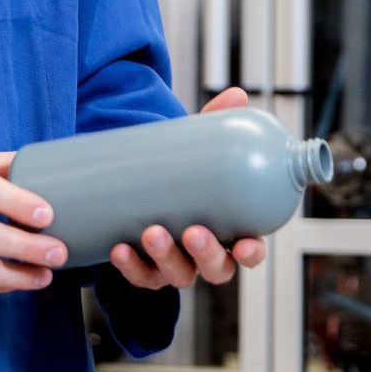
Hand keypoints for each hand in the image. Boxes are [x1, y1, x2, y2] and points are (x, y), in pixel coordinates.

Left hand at [108, 87, 269, 290]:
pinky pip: (140, 276)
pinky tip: (119, 249)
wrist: (138, 182)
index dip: (251, 254)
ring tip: (151, 231)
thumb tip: (236, 96)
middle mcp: (204, 254)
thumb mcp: (197, 148)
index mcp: (229, 231)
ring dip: (165, 258)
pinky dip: (130, 266)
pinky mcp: (145, 270)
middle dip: (207, 254)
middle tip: (194, 232)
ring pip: (178, 274)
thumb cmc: (182, 170)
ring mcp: (174, 265)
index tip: (245, 246)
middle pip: (216, 269)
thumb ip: (215, 125)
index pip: (249, 251)